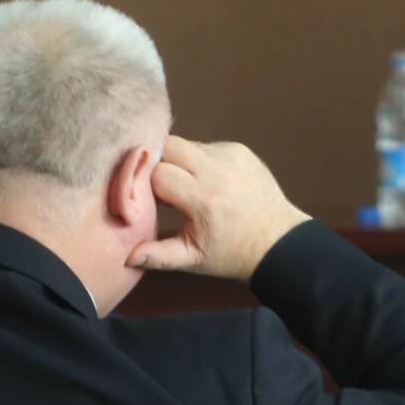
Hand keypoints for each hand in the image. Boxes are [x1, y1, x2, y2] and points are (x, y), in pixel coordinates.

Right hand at [127, 135, 310, 279]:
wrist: (278, 241)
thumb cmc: (231, 253)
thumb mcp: (194, 260)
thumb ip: (159, 256)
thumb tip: (126, 256)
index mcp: (204, 200)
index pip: (158, 174)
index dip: (147, 184)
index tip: (148, 199)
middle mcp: (218, 171)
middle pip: (169, 145)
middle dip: (157, 161)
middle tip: (159, 185)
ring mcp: (231, 156)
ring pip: (186, 144)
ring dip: (179, 161)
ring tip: (186, 187)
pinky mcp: (240, 149)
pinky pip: (206, 146)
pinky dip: (199, 160)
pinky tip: (207, 182)